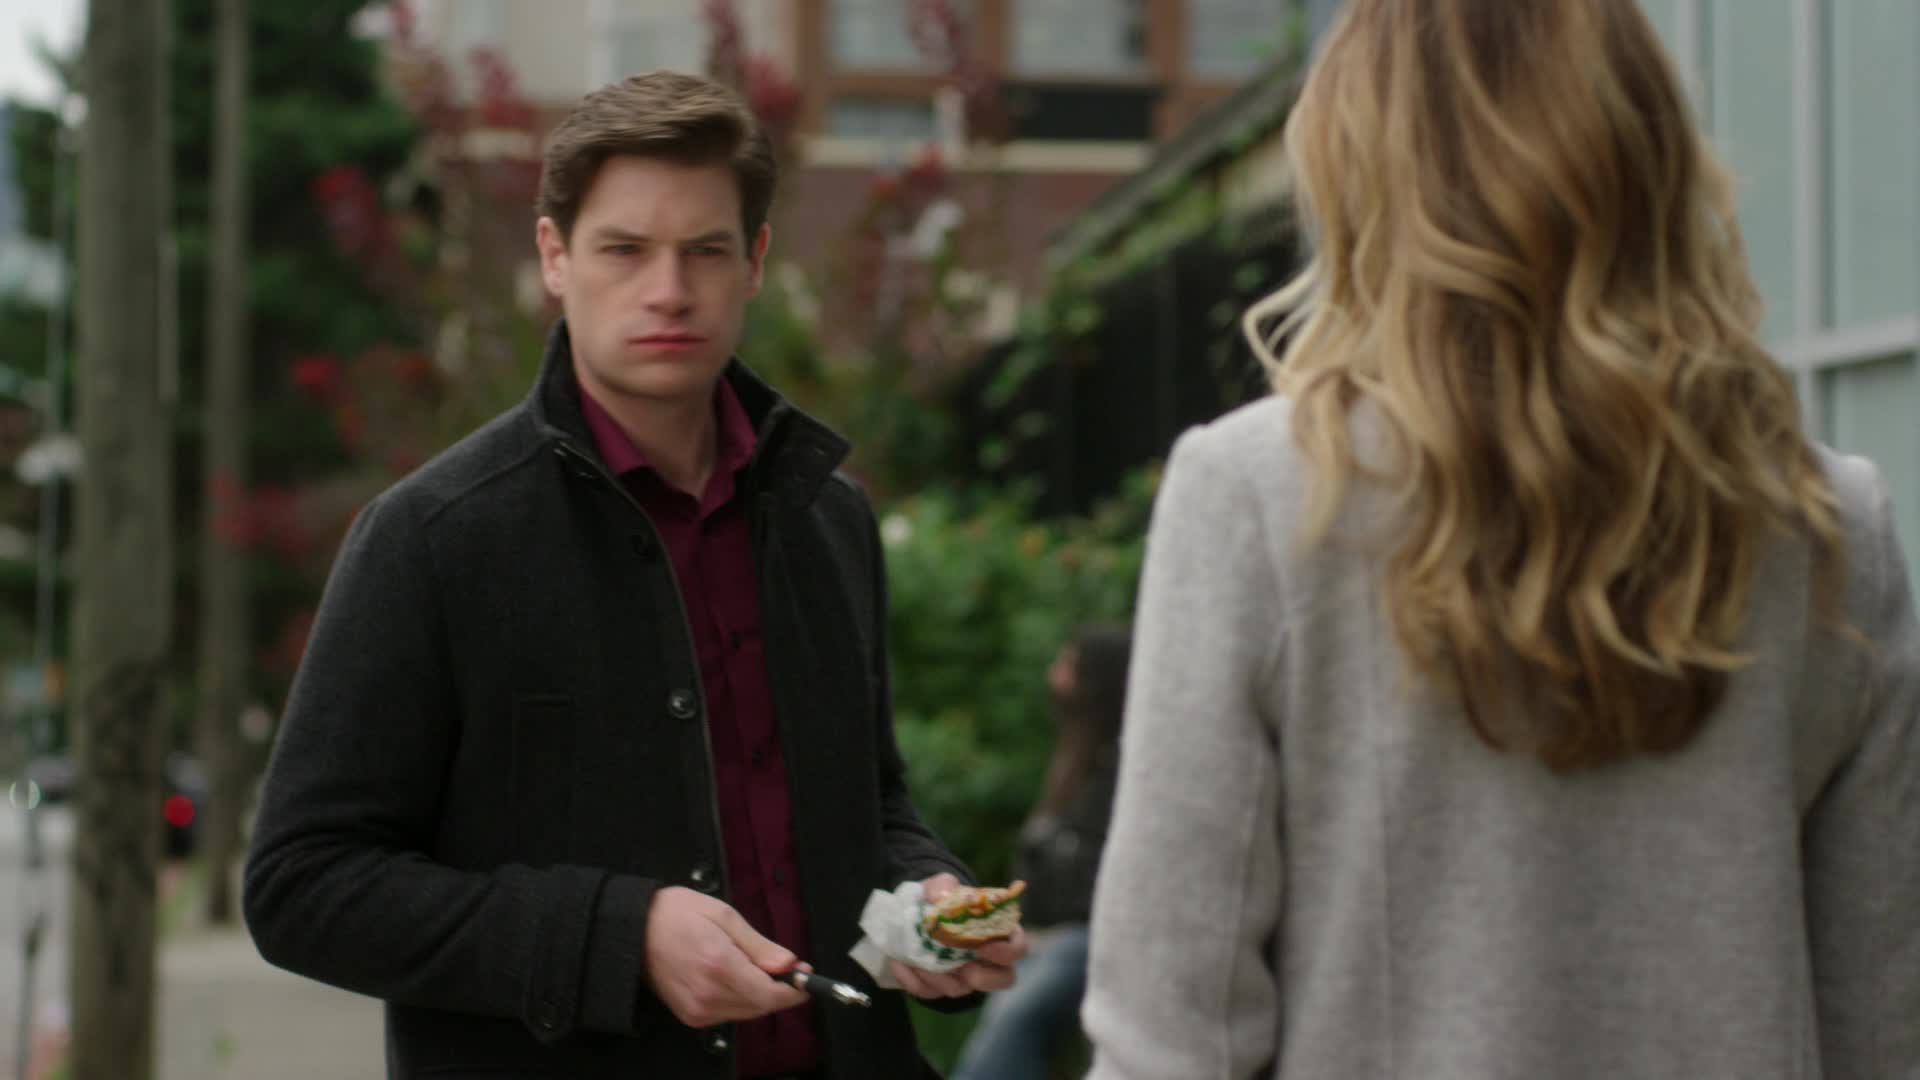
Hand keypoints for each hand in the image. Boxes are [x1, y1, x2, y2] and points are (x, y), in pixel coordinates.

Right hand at [644, 886, 809, 1027]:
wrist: (634, 930)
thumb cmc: (677, 914)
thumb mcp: (724, 915)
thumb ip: (759, 945)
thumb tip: (789, 964)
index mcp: (719, 965)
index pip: (769, 994)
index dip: (794, 989)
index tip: (805, 976)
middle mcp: (708, 995)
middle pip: (761, 1006)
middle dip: (779, 989)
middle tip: (786, 967)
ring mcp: (698, 1010)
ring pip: (747, 1011)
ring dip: (760, 994)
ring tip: (752, 965)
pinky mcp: (690, 1017)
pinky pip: (729, 1014)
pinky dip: (739, 999)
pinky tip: (732, 977)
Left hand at [888, 873, 1028, 998]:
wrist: (917, 915)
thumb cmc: (942, 900)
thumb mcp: (941, 885)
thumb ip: (943, 885)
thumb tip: (942, 896)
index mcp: (999, 932)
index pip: (1017, 948)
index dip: (1007, 952)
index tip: (986, 948)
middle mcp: (989, 960)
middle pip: (1003, 979)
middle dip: (984, 979)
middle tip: (964, 970)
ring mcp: (966, 977)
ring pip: (961, 989)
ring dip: (940, 979)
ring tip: (918, 960)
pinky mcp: (940, 986)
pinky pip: (930, 992)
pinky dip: (914, 981)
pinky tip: (899, 964)